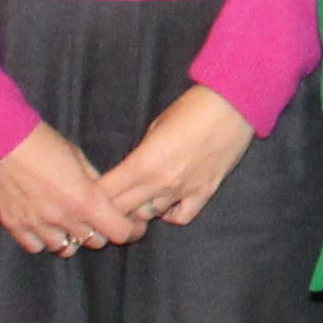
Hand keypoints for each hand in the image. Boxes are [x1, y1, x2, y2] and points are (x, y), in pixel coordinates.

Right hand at [0, 123, 144, 258]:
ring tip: (68, 220)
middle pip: (95, 243)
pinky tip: (44, 224)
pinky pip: (36, 246)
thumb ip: (94, 183)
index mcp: (86, 200)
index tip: (132, 224)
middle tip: (98, 218)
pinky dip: (44, 239)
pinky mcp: (14, 226)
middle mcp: (63, 218)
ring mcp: (37, 225)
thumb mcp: (79, 158)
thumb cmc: (43, 143)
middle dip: (101, 231)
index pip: (119, 233)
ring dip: (72, 237)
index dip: (131, 230)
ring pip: (65, 248)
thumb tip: (105, 198)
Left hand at [97, 85, 259, 227]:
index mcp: (143, 163)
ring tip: (138, 200)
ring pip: (149, 216)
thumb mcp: (155, 127)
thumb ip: (140, 155)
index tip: (89, 193)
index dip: (94, 195)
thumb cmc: (191, 108)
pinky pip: (181, 217)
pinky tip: (167, 204)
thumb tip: (131, 172)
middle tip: (107, 203)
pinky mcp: (205, 193)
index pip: (106, 193)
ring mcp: (184, 190)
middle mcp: (161, 182)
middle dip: (110, 208)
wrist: (233, 106)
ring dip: (139, 210)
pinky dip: (170, 214)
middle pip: (122, 210)